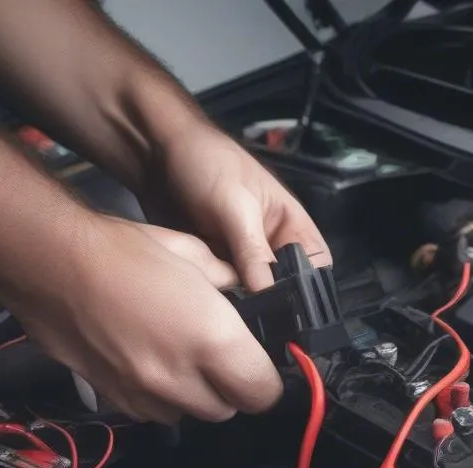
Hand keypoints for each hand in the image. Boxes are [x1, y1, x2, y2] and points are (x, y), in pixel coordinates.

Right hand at [3, 215, 281, 423]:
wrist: (47, 263)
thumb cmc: (123, 251)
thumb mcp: (193, 255)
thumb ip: (229, 286)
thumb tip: (245, 298)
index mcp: (213, 342)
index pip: (264, 394)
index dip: (266, 381)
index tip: (260, 365)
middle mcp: (182, 380)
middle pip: (229, 410)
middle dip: (231, 389)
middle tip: (219, 357)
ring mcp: (146, 396)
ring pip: (191, 415)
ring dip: (195, 396)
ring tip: (180, 359)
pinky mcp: (115, 401)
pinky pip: (154, 413)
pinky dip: (160, 397)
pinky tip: (149, 364)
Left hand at [146, 122, 329, 290]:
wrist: (156, 150)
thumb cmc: (206, 161)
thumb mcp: (235, 204)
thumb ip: (253, 250)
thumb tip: (267, 292)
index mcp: (292, 226)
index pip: (316, 267)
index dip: (308, 289)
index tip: (288, 307)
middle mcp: (271, 245)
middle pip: (285, 286)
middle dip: (273, 301)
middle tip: (256, 313)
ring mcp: (243, 257)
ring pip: (254, 293)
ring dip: (245, 301)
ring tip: (232, 308)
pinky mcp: (218, 264)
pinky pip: (227, 289)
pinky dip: (221, 296)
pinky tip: (213, 301)